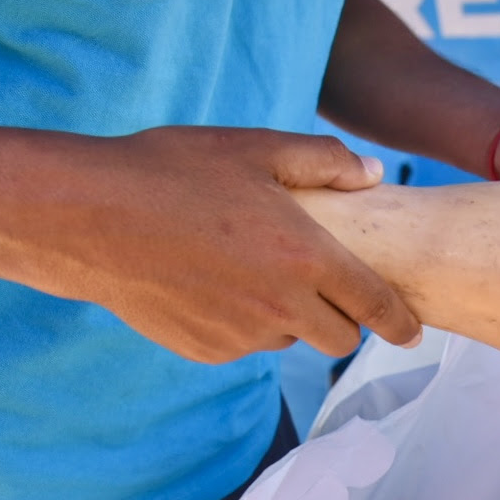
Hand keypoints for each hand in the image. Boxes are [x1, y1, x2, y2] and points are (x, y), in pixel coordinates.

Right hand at [50, 126, 421, 362]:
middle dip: (340, 318)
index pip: (376, 306)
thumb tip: (373, 174)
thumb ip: (324, 161)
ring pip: (288, 339)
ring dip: (286, 317)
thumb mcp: (254, 149)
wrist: (87, 217)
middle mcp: (281, 307)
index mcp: (306, 260)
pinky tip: (208, 283)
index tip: (411, 332)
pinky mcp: (206, 351)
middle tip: (319, 285)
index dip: (399, 322)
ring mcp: (242, 335)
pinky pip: (242, 344)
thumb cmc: (171, 172)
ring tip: (248, 269)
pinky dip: (240, 323)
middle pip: (339, 338)